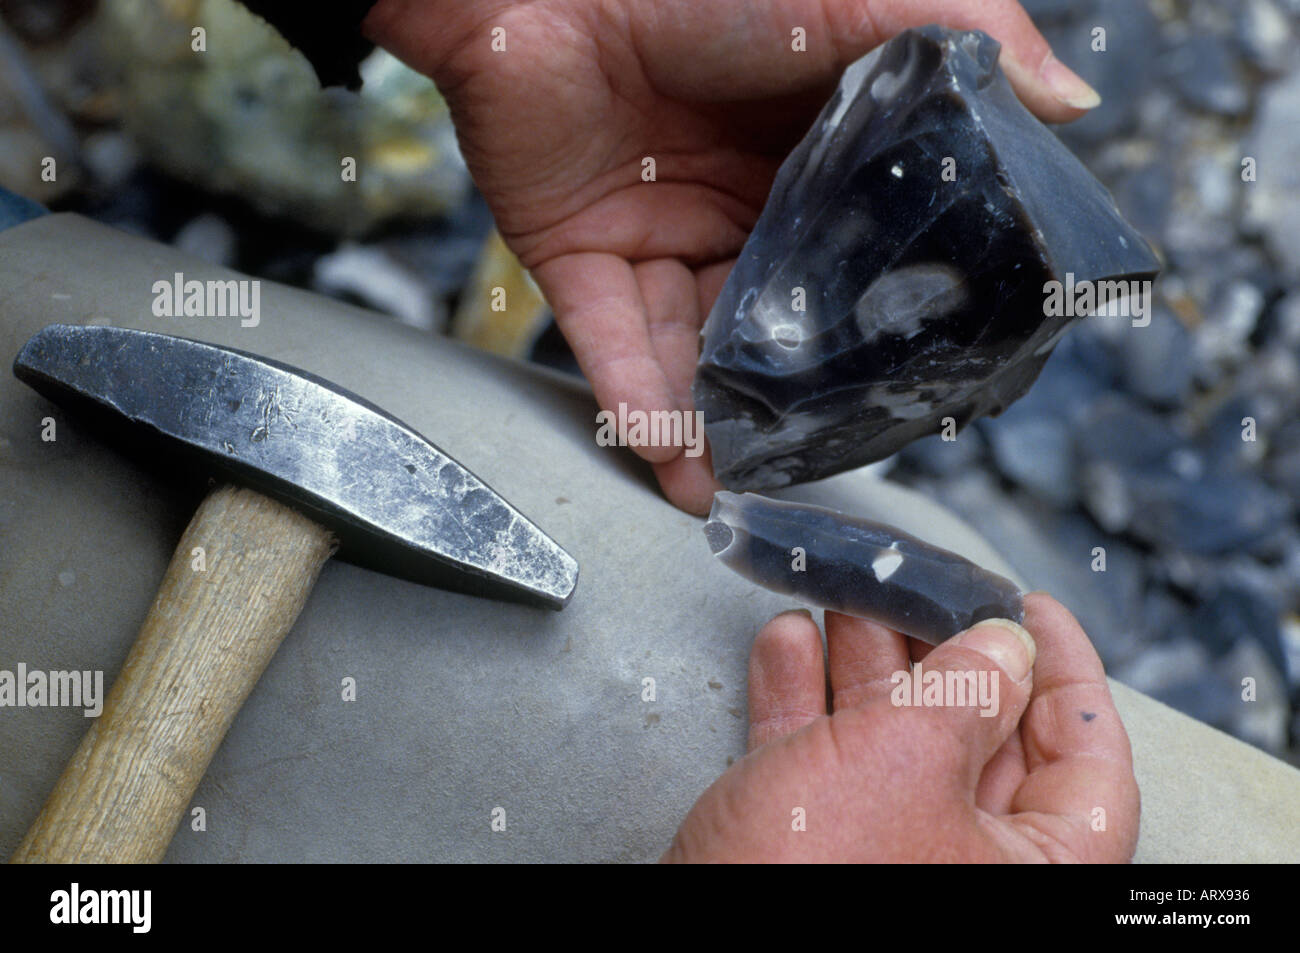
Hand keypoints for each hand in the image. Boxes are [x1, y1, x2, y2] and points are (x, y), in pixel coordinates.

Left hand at [365, 0, 1099, 512]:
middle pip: (771, 328)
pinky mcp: (581, 257)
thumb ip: (962, 44)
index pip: (852, 266)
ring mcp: (657, 239)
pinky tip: (675, 458)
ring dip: (714, 425)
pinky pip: (613, 345)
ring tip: (742, 485)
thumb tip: (1071, 103)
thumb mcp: (856, 2)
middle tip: (823, 459)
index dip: (879, 329)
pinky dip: (638, 404)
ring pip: (693, 354)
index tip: (909, 387)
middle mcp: (733, 212)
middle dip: (791, 400)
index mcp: (804, 163)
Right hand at [662, 593, 1138, 861]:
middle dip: (940, 649)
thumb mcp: (908, 760)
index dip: (1066, 669)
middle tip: (919, 588)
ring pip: (894, 740)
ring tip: (845, 598)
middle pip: (981, 735)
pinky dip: (805, 700)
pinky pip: (826, 762)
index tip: (1032, 608)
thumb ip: (968, 690)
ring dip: (863, 660)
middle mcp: (968, 864)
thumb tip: (1005, 646)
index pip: (1086, 758)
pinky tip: (787, 646)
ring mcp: (890, 856)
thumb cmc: (813, 883)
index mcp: (1034, 868)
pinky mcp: (817, 850)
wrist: (699, 944)